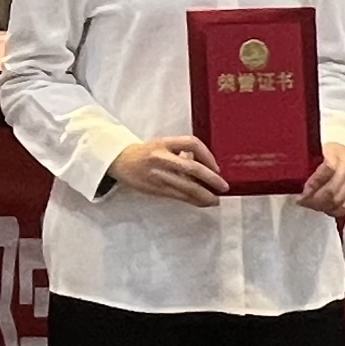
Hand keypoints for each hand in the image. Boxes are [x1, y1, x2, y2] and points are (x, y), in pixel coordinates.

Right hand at [110, 136, 226, 206]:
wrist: (121, 162)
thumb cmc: (145, 153)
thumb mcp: (162, 144)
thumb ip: (181, 151)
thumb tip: (204, 164)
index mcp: (164, 143)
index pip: (192, 143)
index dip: (207, 155)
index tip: (215, 166)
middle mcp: (162, 158)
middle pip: (192, 168)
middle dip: (211, 179)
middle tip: (223, 186)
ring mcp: (159, 175)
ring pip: (187, 186)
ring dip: (205, 195)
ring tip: (215, 199)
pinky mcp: (157, 189)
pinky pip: (180, 196)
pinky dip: (194, 200)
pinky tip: (202, 202)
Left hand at [296, 143, 344, 218]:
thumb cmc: (327, 148)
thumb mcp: (316, 148)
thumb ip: (305, 160)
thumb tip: (289, 176)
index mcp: (338, 155)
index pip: (328, 171)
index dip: (313, 184)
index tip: (302, 191)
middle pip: (332, 191)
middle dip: (314, 200)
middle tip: (302, 201)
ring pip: (339, 202)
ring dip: (322, 207)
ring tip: (310, 205)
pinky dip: (333, 211)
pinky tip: (324, 208)